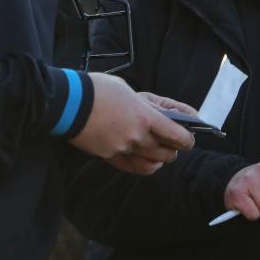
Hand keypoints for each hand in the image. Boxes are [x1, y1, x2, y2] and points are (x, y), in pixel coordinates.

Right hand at [69, 73, 194, 174]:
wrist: (69, 103)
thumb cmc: (99, 90)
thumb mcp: (130, 91)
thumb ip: (151, 105)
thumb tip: (168, 115)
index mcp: (145, 116)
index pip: (177, 135)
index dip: (187, 139)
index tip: (190, 138)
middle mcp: (137, 137)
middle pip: (167, 152)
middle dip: (175, 148)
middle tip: (175, 142)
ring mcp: (123, 149)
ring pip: (152, 162)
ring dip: (161, 158)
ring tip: (162, 152)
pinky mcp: (109, 157)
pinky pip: (134, 168)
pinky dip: (146, 167)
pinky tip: (150, 163)